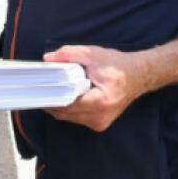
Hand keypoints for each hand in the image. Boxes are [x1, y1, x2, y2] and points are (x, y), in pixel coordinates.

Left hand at [42, 45, 158, 132]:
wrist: (138, 75)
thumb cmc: (117, 65)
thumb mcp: (92, 54)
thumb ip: (69, 55)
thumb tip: (48, 59)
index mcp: (100, 101)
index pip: (66, 104)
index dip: (50, 96)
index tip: (38, 88)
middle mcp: (99, 117)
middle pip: (65, 113)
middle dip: (52, 100)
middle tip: (40, 88)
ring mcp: (100, 123)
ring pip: (69, 118)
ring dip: (60, 105)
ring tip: (53, 90)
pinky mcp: (99, 124)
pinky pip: (77, 118)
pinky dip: (69, 108)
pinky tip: (66, 95)